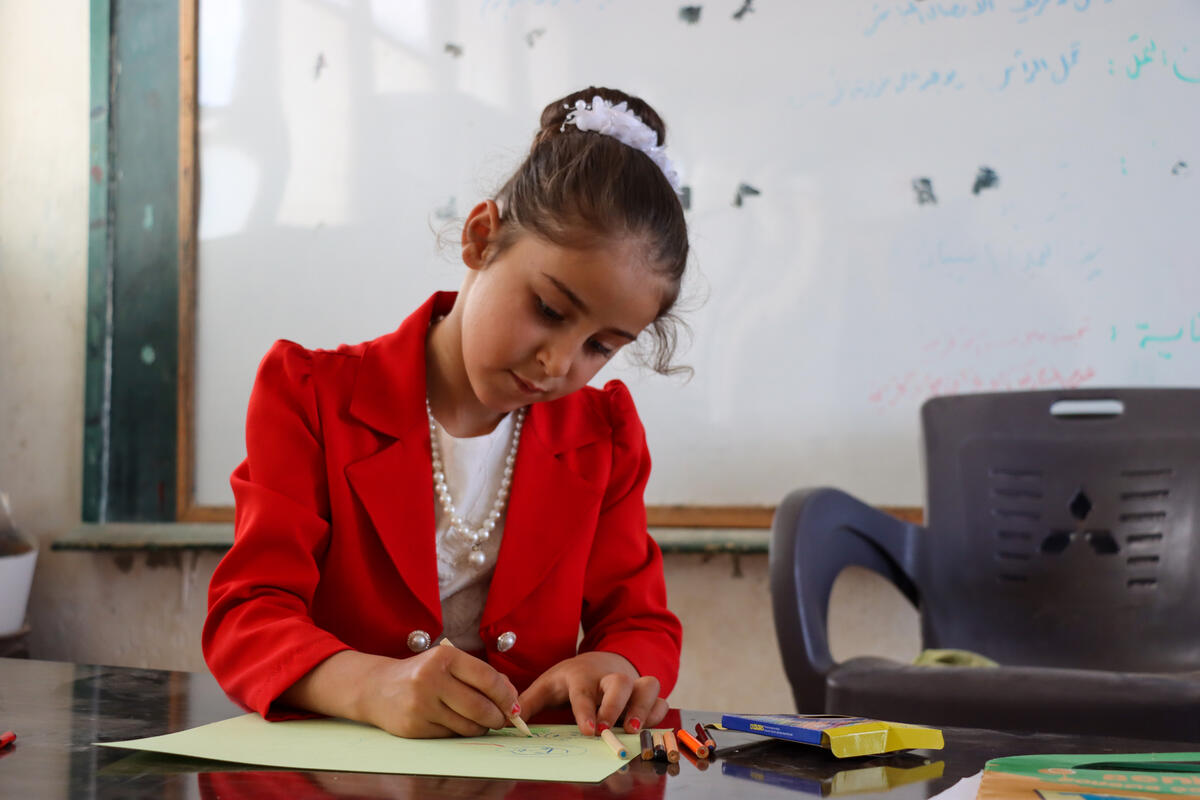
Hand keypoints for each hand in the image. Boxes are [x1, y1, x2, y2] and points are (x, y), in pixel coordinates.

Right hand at [360, 645, 521, 737]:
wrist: (377, 688)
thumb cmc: (422, 674)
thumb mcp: (448, 663)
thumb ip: (480, 675)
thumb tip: (512, 698)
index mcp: (444, 656)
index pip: (487, 678)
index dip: (506, 695)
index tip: (514, 705)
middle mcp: (430, 678)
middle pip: (480, 707)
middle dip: (497, 717)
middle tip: (502, 719)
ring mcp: (420, 704)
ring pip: (467, 726)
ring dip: (481, 727)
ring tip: (481, 721)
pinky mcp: (414, 726)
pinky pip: (450, 735)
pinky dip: (460, 732)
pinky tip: (457, 723)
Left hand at [517, 651, 668, 735]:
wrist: (601, 661)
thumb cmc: (572, 678)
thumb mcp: (548, 685)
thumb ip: (529, 702)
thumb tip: (509, 719)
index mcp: (582, 676)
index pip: (584, 692)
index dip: (586, 710)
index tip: (588, 730)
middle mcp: (609, 678)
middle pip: (620, 683)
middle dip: (616, 707)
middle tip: (610, 729)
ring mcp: (632, 685)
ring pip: (647, 687)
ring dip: (643, 708)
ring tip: (633, 730)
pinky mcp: (645, 695)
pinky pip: (660, 701)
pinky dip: (658, 714)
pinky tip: (648, 728)